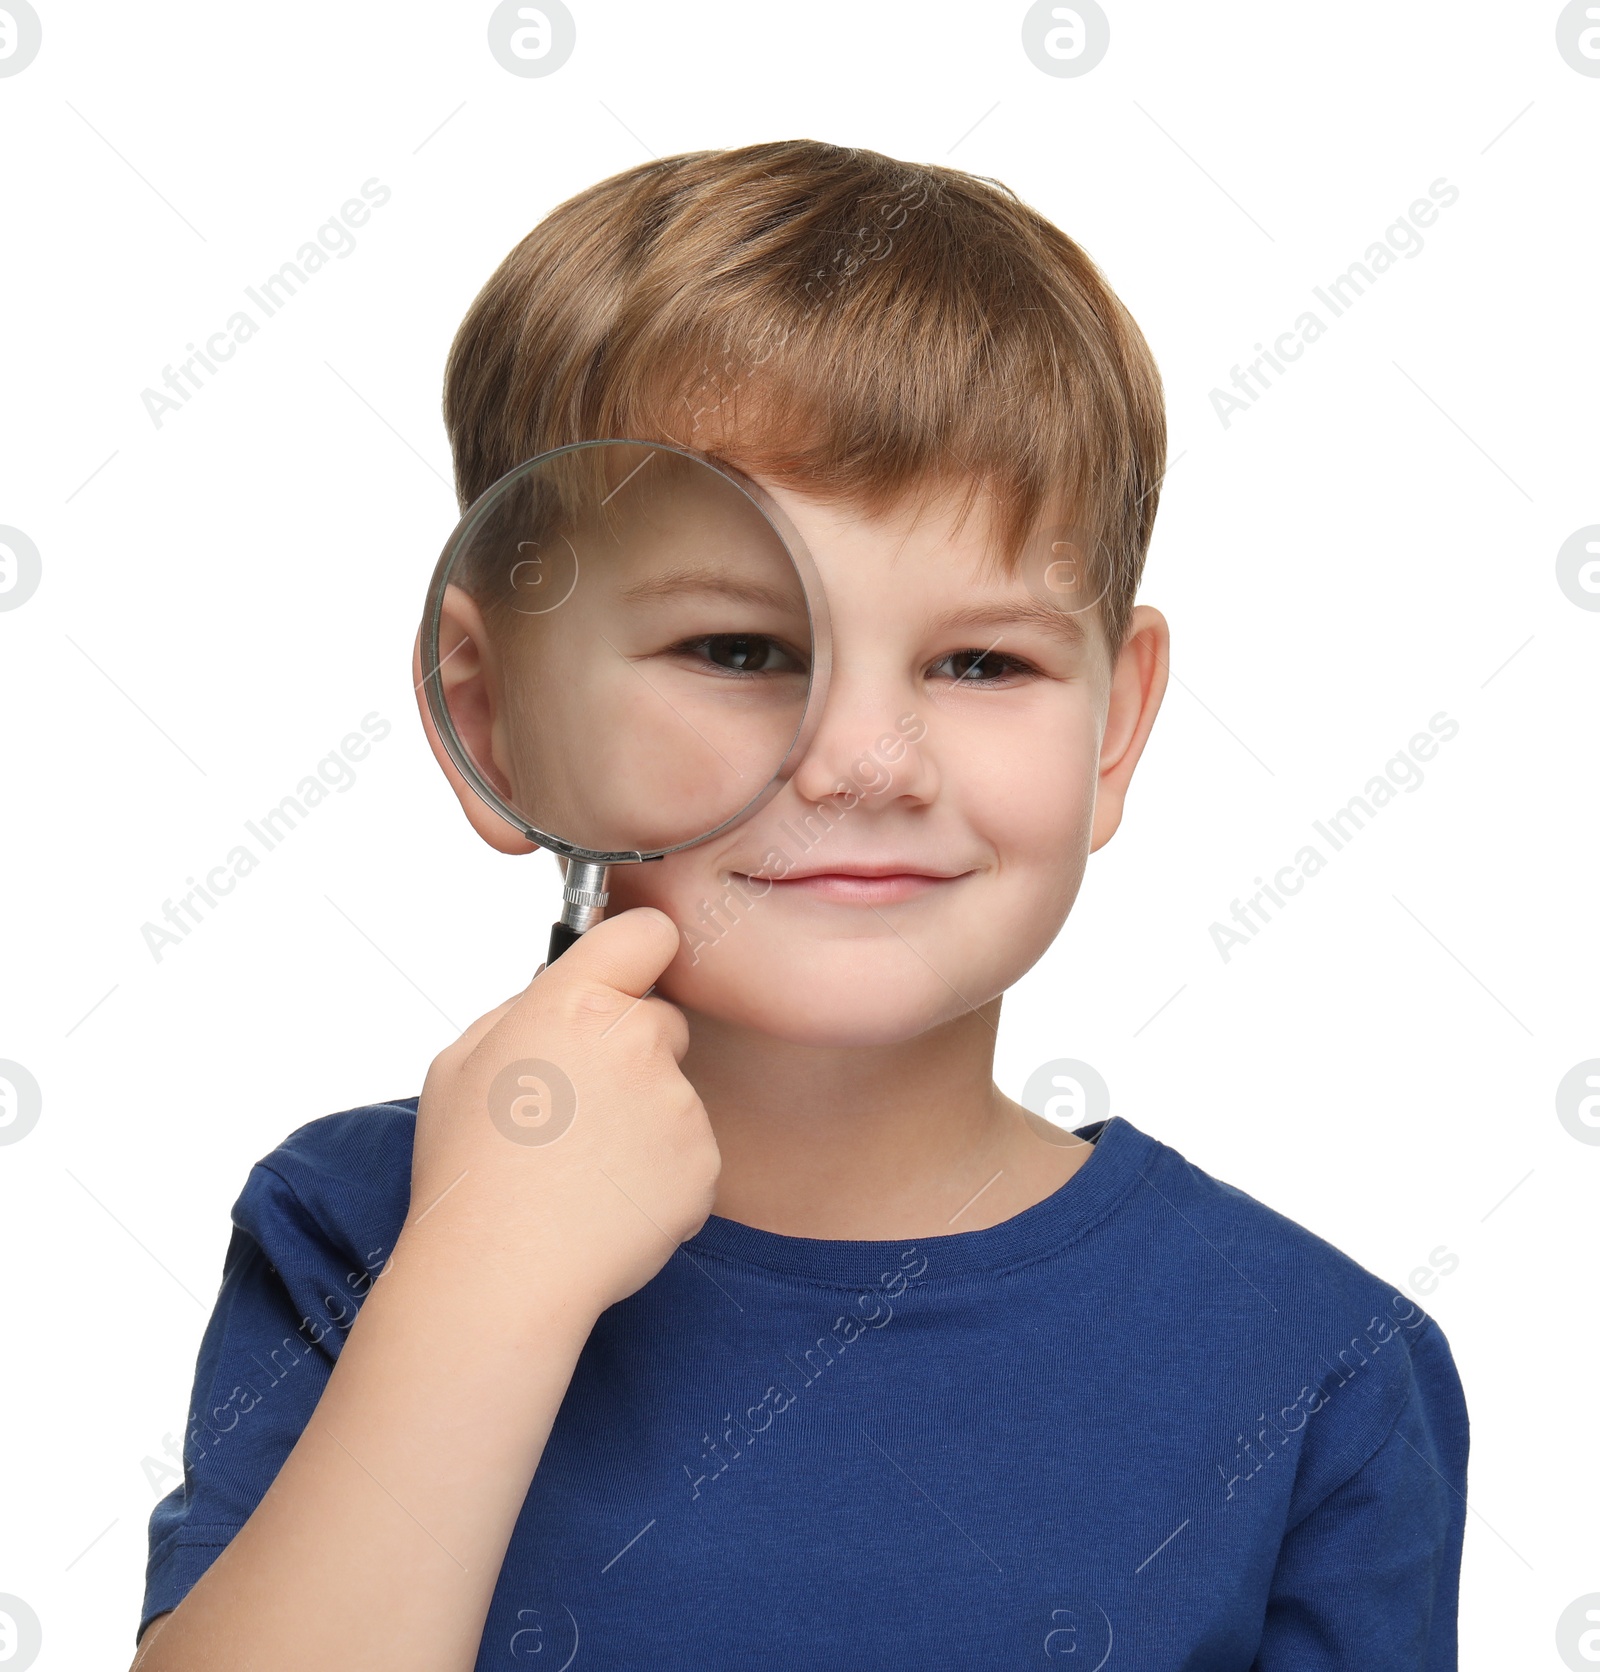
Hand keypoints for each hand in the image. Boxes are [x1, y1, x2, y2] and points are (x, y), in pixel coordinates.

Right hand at [401, 907, 718, 1321]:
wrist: (501, 1273)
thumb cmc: (470, 1171)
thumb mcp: (460, 1062)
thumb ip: (521, 1009)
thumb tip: (561, 990)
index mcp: (574, 1004)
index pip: (646, 932)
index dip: (636, 952)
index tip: (626, 974)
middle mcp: (637, 1040)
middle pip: (660, 1021)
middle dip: (630, 1052)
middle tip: (574, 1109)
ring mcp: (679, 1103)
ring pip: (673, 1092)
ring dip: (643, 1120)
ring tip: (582, 1169)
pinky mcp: (705, 1162)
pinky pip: (688, 1152)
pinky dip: (660, 1174)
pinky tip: (608, 1200)